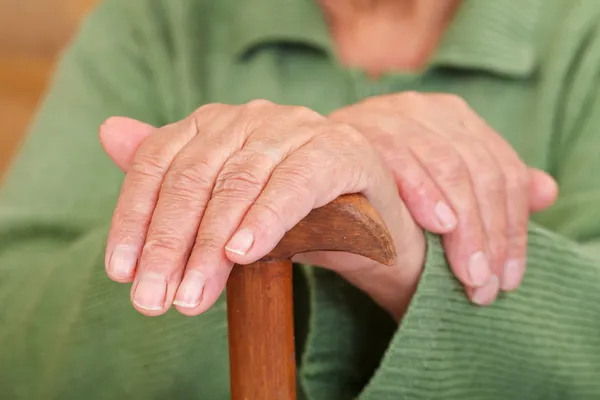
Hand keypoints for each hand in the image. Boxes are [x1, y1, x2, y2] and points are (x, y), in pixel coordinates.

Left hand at [100, 101, 424, 319]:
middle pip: (194, 176)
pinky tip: (243, 253)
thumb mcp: (224, 204)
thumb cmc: (287, 211)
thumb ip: (173, 177)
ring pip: (239, 183)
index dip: (133, 217)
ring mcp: (297, 128)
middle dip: (168, 243)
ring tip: (192, 294)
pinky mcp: (339, 150)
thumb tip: (108, 132)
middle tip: (153, 298)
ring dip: (210, 244)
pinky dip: (266, 219)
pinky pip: (296, 184)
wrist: (366, 217)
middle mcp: (252, 117)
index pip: (158, 161)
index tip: (121, 272)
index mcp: (216, 122)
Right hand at [330, 92, 557, 304]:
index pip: (502, 170)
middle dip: (490, 233)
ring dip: (465, 224)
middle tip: (485, 285)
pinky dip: (421, 189)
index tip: (507, 277)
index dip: (513, 227)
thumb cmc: (378, 195)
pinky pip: (398, 155)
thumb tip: (546, 192)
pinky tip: (438, 223)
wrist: (311, 174)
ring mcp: (392, 111)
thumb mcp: (439, 195)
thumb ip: (488, 192)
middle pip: (479, 169)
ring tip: (468, 273)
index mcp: (454, 118)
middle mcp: (426, 108)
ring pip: (448, 163)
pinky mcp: (359, 124)